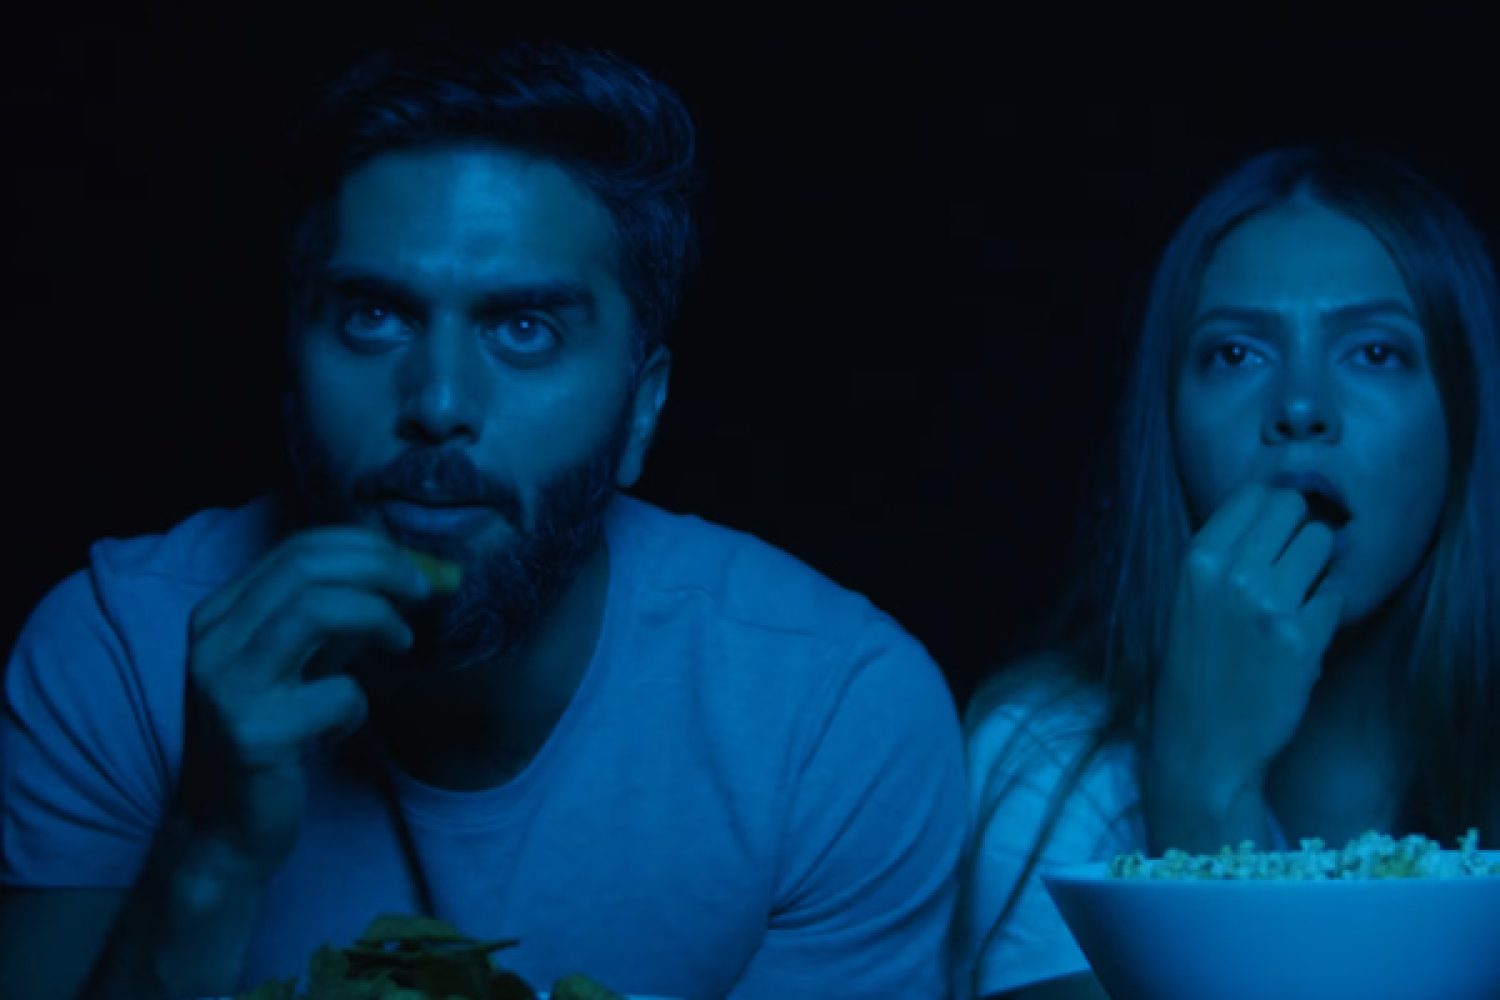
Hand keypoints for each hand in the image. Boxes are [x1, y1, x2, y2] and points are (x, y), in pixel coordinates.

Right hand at [176, 528, 431, 879]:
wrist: (220, 833)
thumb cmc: (272, 737)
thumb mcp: (298, 662)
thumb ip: (336, 617)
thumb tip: (413, 573)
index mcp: (220, 614)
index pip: (299, 547)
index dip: (369, 547)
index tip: (419, 569)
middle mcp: (213, 641)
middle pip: (306, 566)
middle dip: (381, 568)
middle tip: (425, 591)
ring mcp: (228, 686)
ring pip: (314, 609)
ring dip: (377, 616)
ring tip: (402, 643)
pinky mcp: (254, 734)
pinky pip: (335, 693)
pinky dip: (357, 705)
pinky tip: (344, 727)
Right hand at [1149, 483, 1344, 808]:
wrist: (1202, 744)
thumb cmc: (1194, 671)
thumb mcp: (1186, 599)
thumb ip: (1221, 555)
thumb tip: (1272, 511)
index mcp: (1196, 559)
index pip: (1254, 494)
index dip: (1271, 510)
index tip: (1272, 533)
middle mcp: (1232, 573)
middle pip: (1293, 508)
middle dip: (1298, 531)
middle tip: (1289, 565)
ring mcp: (1270, 604)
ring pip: (1322, 542)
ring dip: (1317, 565)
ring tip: (1297, 597)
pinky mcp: (1304, 638)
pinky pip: (1337, 592)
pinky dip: (1327, 607)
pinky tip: (1304, 630)